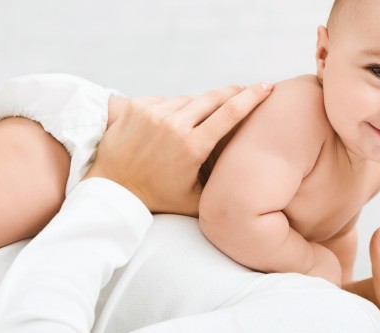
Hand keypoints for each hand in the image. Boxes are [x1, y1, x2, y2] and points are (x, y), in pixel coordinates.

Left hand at [86, 83, 272, 214]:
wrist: (112, 188)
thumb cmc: (158, 198)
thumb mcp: (196, 200)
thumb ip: (221, 185)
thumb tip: (248, 177)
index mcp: (193, 147)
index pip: (231, 112)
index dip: (252, 96)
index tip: (267, 86)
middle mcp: (174, 125)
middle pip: (214, 98)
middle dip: (233, 92)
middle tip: (245, 91)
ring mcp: (154, 113)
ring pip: (189, 100)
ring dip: (200, 107)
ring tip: (200, 122)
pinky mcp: (138, 106)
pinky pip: (167, 101)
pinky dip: (175, 109)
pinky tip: (173, 125)